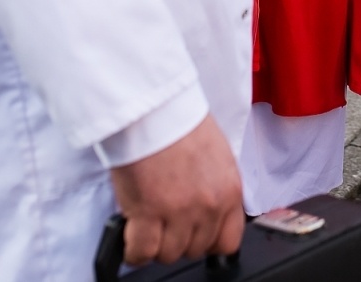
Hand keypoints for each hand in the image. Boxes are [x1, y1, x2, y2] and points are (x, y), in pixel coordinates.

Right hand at [110, 115, 243, 265]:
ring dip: (156, 244)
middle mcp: (209, 205)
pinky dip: (134, 251)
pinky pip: (143, 252)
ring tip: (147, 227)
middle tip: (165, 224)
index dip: (208, 242)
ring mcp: (180, 212)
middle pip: (196, 249)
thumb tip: (204, 206)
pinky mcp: (149, 213)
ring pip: (169, 254)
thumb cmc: (178, 120)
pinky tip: (131, 239)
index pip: (229, 241)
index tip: (195, 237)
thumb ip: (214, 185)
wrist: (154, 108)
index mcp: (229, 190)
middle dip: (179, 240)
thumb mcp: (215, 154)